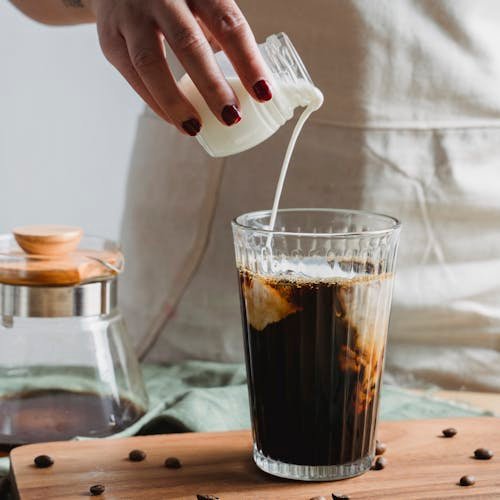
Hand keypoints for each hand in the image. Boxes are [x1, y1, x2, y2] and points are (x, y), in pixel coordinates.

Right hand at [89, 0, 272, 135]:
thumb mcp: (200, 1)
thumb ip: (221, 32)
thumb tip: (251, 82)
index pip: (228, 24)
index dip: (248, 61)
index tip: (263, 93)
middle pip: (188, 44)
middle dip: (212, 86)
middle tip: (231, 117)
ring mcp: (130, 15)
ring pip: (151, 63)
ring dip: (176, 102)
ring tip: (196, 129)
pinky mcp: (110, 37)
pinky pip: (133, 75)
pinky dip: (155, 102)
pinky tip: (174, 120)